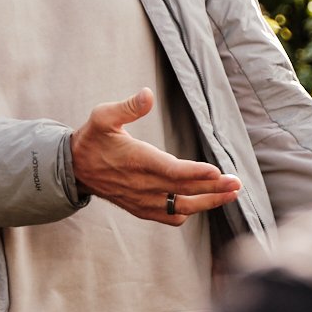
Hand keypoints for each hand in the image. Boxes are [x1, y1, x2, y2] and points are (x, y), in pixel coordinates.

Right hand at [70, 89, 240, 225]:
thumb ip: (127, 107)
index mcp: (136, 161)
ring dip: (207, 202)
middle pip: (183, 191)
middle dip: (213, 188)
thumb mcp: (103, 116)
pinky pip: (169, 217)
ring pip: (180, 207)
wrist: (74, 169)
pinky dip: (188, 212)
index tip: (217, 172)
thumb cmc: (92, 139)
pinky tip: (204, 203)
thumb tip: (147, 94)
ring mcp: (142, 200)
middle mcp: (141, 185)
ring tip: (230, 194)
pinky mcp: (141, 209)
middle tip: (236, 184)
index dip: (195, 173)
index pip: (171, 171)